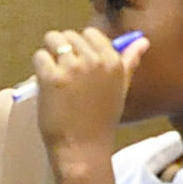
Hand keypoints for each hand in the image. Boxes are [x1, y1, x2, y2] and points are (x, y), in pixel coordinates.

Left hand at [32, 28, 134, 161]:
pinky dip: (39, 68)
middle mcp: (95, 60)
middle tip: (66, 76)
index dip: (81, 48)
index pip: (91, 34)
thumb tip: (143, 41)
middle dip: (63, 50)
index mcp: (113, 61)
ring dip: (50, 55)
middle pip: (69, 36)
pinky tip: (46, 85)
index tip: (79, 66)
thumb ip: (130, 62)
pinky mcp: (52, 77)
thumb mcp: (120, 89)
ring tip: (55, 77)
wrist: (83, 149)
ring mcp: (73, 67)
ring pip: (53, 40)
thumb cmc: (101, 122)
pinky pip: (40, 56)